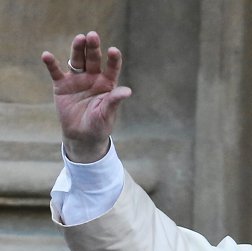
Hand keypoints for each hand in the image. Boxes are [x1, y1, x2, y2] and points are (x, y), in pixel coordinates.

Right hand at [41, 31, 131, 162]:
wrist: (82, 136)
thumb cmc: (99, 124)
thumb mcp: (107, 113)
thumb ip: (114, 100)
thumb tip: (127, 91)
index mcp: (107, 84)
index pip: (112, 68)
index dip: (113, 59)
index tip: (113, 51)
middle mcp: (93, 78)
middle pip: (93, 59)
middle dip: (93, 48)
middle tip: (92, 36)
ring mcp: (77, 80)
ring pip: (77, 61)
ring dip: (77, 49)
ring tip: (79, 39)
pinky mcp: (62, 85)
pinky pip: (56, 72)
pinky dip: (51, 64)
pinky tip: (46, 55)